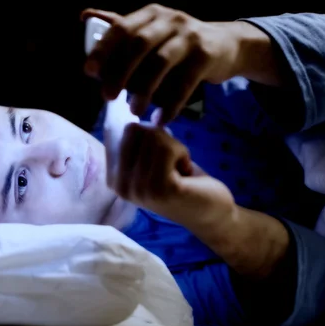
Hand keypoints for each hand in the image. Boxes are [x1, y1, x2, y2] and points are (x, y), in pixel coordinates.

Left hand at [82, 4, 241, 123]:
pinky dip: (171, 104)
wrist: (226, 46)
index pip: (122, 27)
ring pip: (161, 63)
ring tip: (134, 111)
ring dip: (144, 90)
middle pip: (139, 44)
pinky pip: (185, 83)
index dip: (103, 49)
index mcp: (151, 15)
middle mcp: (170, 20)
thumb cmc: (179, 44)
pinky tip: (161, 119)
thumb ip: (123, 29)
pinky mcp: (207, 56)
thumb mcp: (152, 32)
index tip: (89, 71)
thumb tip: (85, 16)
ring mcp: (190, 36)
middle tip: (107, 97)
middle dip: (120, 72)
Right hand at [106, 122, 235, 231]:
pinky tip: (184, 172)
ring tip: (178, 168)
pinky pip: (167, 148)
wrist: (210, 212)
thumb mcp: (151, 160)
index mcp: (114, 178)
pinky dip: (182, 153)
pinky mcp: (160, 189)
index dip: (144, 131)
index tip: (156, 152)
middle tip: (170, 160)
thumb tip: (123, 113)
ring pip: (152, 136)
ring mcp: (138, 189)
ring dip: (173, 146)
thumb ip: (133, 142)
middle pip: (134, 129)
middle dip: (159, 137)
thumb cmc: (182, 181)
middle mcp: (120, 186)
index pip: (117, 130)